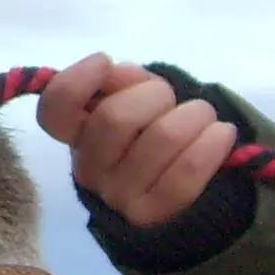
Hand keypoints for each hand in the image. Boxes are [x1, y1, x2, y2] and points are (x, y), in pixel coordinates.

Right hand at [35, 52, 238, 226]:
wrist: (181, 192)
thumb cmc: (152, 133)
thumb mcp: (133, 100)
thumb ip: (122, 82)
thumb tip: (119, 72)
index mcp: (76, 137)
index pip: (53, 111)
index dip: (76, 80)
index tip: (104, 62)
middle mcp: (88, 168)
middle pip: (114, 118)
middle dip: (153, 94)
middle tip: (168, 97)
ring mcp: (119, 195)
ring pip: (162, 137)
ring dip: (194, 114)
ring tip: (202, 115)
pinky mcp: (155, 212)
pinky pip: (187, 170)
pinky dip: (211, 143)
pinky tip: (221, 134)